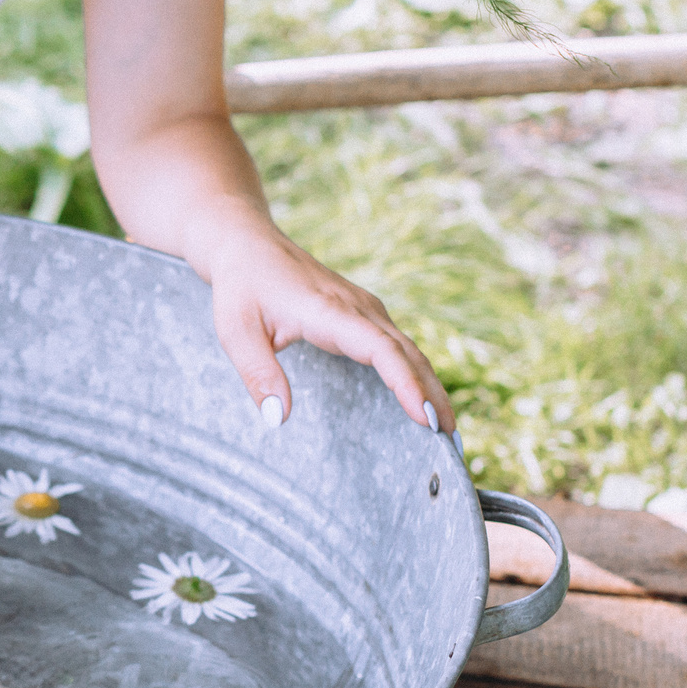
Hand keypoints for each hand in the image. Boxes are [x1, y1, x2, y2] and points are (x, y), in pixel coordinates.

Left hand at [206, 226, 452, 433]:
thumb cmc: (241, 287)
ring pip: (409, 350)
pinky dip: (416, 374)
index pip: (381, 349)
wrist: (247, 245)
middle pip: (408, 353)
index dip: (407, 384)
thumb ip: (257, 374)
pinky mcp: (363, 315)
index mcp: (330, 310)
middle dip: (433, 395)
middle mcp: (357, 308)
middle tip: (451, 442)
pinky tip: (424, 401)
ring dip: (431, 387)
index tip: (427, 418)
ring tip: (449, 431)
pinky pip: (398, 347)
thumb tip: (277, 420)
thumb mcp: (235, 330)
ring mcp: (364, 309)